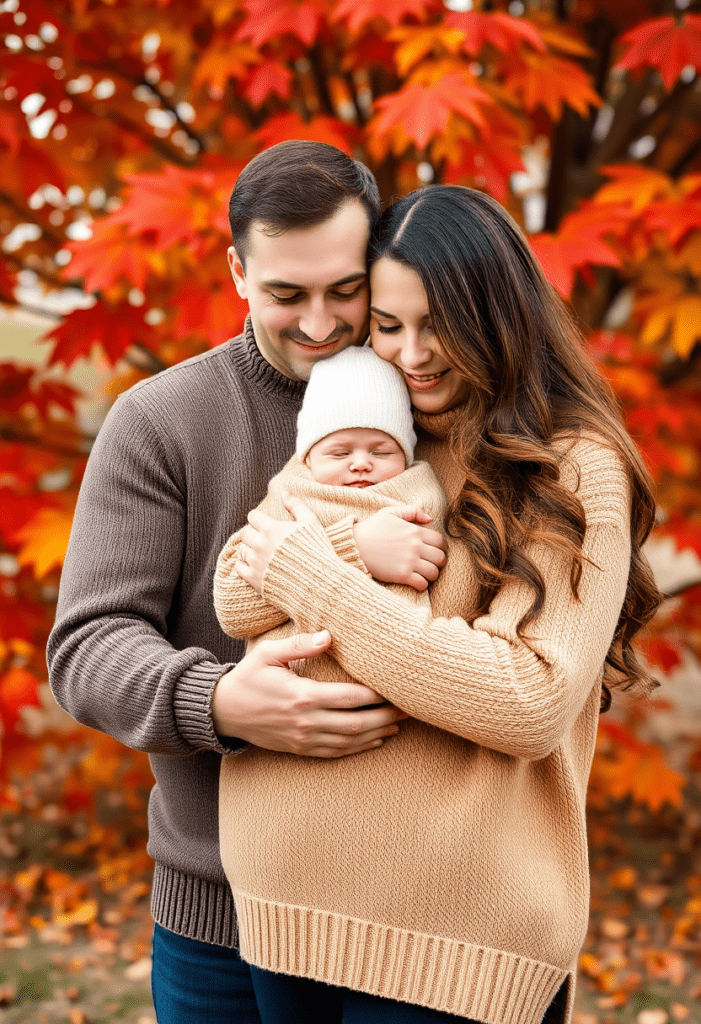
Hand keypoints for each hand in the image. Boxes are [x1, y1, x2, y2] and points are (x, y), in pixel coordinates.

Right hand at [212, 629, 407, 757]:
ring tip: (400, 722)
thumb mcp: (268, 654)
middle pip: (357, 723)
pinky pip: (337, 753)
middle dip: (386, 715)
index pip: (350, 697)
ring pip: (350, 741)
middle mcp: (307, 722)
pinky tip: (377, 739)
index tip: (397, 687)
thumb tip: (328, 635)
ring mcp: (304, 739)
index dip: (377, 695)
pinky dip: (360, 747)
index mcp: (302, 696)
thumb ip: (299, 645)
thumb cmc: (248, 677)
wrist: (224, 711)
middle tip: (409, 707)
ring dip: (378, 733)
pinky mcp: (301, 749)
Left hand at [236, 491, 319, 593]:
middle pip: (246, 533)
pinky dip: (244, 565)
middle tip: (266, 539)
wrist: (319, 583)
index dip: (260, 519)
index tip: (267, 524)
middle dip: (254, 533)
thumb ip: (296, 504)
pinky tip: (256, 565)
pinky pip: (239, 568)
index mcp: (271, 528)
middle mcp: (259, 544)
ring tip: (263, 552)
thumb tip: (284, 490)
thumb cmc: (317, 551)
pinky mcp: (254, 579)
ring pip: (242, 550)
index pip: (253, 516)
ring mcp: (255, 562)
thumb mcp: (311, 522)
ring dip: (250, 549)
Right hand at [353, 506, 446, 590]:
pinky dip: (422, 585)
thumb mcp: (390, 512)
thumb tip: (431, 518)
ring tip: (425, 574)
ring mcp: (409, 562)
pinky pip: (422, 584)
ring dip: (432, 574)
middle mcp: (415, 547)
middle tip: (433, 564)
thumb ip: (412, 511)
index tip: (438, 551)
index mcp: (414, 531)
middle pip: (441, 558)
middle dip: (440, 562)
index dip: (442, 548)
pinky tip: (416, 582)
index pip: (440, 541)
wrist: (354, 546)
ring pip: (434, 572)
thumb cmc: (371, 529)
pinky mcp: (401, 575)